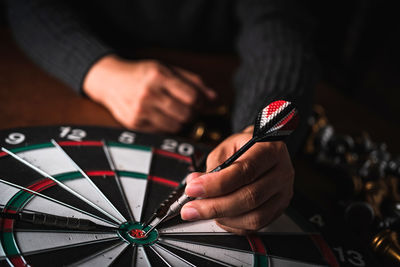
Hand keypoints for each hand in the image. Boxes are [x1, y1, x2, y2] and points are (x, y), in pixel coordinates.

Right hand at [83, 55, 215, 132]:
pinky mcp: (135, 124)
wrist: (109, 80)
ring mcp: (140, 110)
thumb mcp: (168, 69)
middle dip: (193, 113)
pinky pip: (162, 132)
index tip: (199, 101)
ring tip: (175, 111)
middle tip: (189, 107)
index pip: (192, 97)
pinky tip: (161, 115)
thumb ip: (193, 83)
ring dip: (181, 121)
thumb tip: (215, 98)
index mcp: (158, 76)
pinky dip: (167, 126)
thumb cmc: (141, 74)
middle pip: (186, 114)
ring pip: (176, 126)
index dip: (201, 102)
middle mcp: (149, 93)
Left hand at [180, 127, 293, 234]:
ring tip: (203, 212)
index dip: (216, 184)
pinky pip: (256, 226)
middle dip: (214, 207)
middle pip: (250, 198)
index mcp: (270, 151)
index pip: (244, 172)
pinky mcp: (278, 209)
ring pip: (254, 216)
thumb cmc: (246, 146)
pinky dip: (233, 225)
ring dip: (223, 218)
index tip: (193, 189)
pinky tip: (219, 217)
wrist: (264, 149)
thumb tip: (195, 184)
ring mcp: (283, 194)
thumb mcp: (227, 146)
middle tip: (190, 209)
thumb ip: (212, 166)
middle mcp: (282, 173)